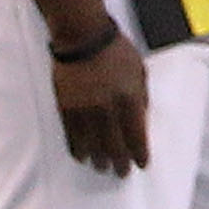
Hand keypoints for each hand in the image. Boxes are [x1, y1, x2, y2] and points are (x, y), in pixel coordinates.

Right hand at [51, 28, 149, 175]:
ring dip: (98, 159)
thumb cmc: (115, 50)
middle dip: (119, 162)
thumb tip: (142, 120)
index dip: (139, 152)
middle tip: (121, 173)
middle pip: (114, 143)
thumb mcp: (139, 70)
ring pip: (92, 143)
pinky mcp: (66, 106)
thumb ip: (141, 96)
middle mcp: (107, 107)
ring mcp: (85, 108)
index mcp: (129, 97)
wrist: (82, 36)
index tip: (141, 164)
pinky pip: (71, 135)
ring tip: (102, 167)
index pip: (136, 134)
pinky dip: (77, 148)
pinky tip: (82, 157)